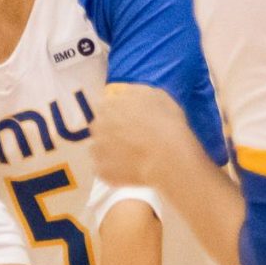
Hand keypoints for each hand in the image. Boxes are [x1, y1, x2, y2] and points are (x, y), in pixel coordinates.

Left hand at [90, 84, 191, 199]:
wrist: (168, 157)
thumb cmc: (166, 123)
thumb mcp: (156, 95)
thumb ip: (135, 92)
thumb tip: (126, 94)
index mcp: (108, 105)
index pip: (106, 108)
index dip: (119, 116)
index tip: (131, 123)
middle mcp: (97, 125)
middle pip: (100, 128)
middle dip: (112, 133)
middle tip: (132, 141)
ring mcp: (97, 150)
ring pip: (100, 150)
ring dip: (111, 152)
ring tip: (132, 158)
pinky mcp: (101, 171)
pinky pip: (105, 170)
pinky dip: (115, 172)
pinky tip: (131, 171)